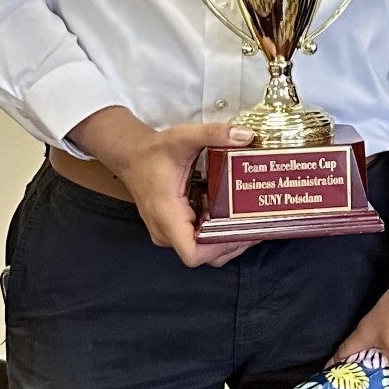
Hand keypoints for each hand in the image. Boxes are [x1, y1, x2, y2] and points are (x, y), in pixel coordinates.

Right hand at [70, 107, 254, 266]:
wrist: (131, 156)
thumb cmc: (154, 151)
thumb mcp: (183, 137)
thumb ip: (213, 134)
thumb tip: (246, 135)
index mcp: (168, 216)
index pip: (193, 253)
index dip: (219, 248)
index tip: (241, 231)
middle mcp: (166, 232)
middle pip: (205, 255)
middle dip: (232, 243)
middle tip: (257, 224)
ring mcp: (169, 233)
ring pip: (203, 249)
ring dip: (226, 239)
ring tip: (249, 220)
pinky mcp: (174, 228)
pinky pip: (198, 239)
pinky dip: (217, 232)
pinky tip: (233, 215)